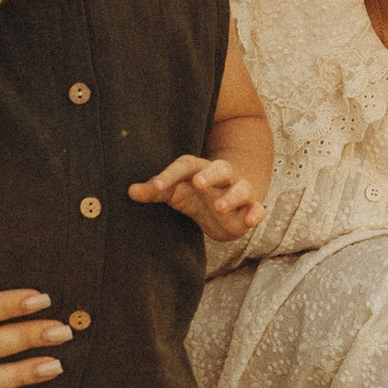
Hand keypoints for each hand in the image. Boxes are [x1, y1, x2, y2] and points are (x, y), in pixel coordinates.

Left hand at [129, 154, 266, 239]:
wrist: (230, 200)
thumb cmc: (197, 194)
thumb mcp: (176, 192)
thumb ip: (155, 191)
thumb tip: (130, 191)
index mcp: (199, 170)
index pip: (185, 166)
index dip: (170, 175)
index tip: (155, 186)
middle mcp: (221, 177)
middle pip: (219, 168)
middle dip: (209, 175)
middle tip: (197, 183)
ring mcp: (238, 191)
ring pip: (240, 188)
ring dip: (231, 196)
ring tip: (220, 207)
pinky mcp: (250, 208)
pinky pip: (257, 208)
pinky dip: (255, 213)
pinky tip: (249, 221)